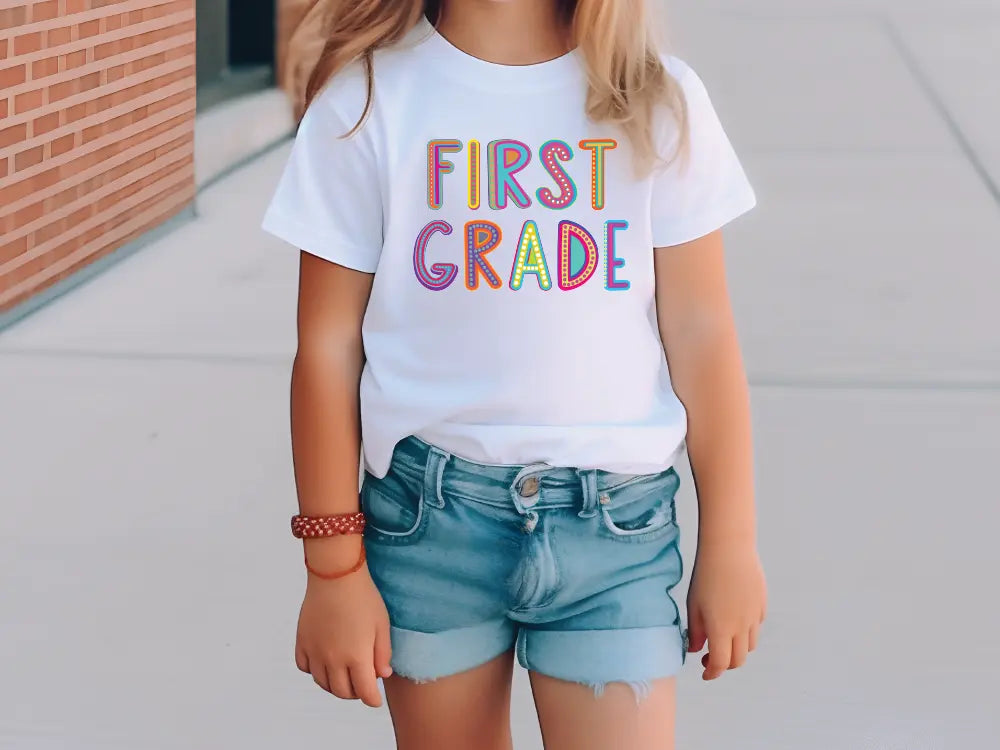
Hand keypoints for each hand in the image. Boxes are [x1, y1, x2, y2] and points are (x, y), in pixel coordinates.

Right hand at [295, 537, 392, 705]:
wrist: (335, 575)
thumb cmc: (363, 597)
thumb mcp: (382, 624)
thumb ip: (383, 653)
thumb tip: (382, 675)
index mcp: (356, 656)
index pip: (364, 692)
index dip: (372, 700)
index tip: (375, 700)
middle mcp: (333, 659)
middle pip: (341, 691)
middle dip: (354, 693)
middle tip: (362, 686)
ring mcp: (315, 651)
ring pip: (322, 683)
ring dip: (334, 685)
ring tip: (344, 677)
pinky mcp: (302, 640)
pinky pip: (304, 667)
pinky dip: (314, 671)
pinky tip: (323, 663)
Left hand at [686, 543, 766, 679]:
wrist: (729, 548)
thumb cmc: (706, 575)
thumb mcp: (693, 604)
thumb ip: (695, 631)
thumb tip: (695, 649)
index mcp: (722, 629)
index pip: (720, 664)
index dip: (711, 673)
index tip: (704, 673)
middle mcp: (742, 627)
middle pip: (738, 660)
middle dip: (724, 665)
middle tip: (710, 657)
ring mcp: (754, 616)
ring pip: (750, 645)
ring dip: (737, 649)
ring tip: (723, 638)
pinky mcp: (762, 604)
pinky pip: (757, 626)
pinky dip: (746, 632)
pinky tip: (734, 620)